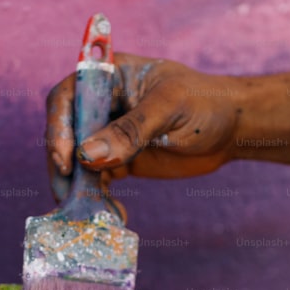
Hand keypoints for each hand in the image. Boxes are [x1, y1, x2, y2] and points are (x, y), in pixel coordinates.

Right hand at [45, 53, 241, 199]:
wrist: (231, 128)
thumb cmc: (205, 103)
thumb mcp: (169, 109)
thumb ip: (130, 130)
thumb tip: (87, 155)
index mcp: (109, 77)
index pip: (68, 98)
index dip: (58, 127)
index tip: (66, 159)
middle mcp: (102, 104)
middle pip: (66, 133)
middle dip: (63, 165)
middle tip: (66, 195)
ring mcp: (108, 134)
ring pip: (78, 161)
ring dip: (78, 187)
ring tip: (88, 211)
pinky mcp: (119, 160)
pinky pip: (98, 179)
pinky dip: (99, 197)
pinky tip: (113, 213)